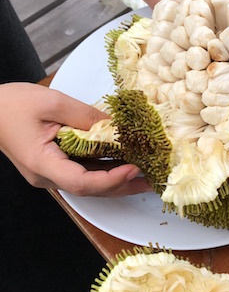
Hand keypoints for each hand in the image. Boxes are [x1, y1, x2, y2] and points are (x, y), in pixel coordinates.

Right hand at [0, 83, 151, 195]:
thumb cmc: (11, 104)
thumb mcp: (52, 103)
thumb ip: (85, 115)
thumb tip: (117, 126)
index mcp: (42, 164)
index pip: (82, 182)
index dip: (110, 179)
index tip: (133, 168)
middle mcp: (46, 176)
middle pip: (90, 188)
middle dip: (122, 185)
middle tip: (151, 179)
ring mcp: (49, 173)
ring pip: (88, 183)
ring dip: (116, 180)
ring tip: (144, 174)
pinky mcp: (53, 165)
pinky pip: (81, 172)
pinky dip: (103, 169)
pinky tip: (122, 163)